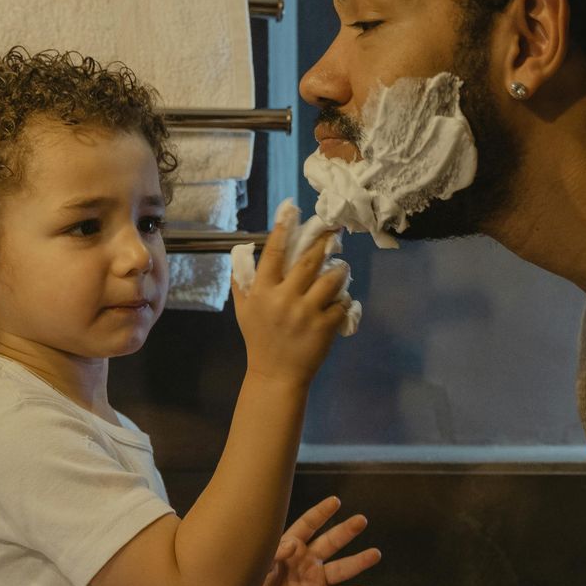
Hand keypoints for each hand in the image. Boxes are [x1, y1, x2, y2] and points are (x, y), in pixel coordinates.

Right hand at [231, 206, 347, 385]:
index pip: (272, 254)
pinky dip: (344, 300)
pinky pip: (341, 304)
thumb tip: (241, 253)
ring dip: (340, 270)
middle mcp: (283, 299)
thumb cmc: (260, 339)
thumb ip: (242, 282)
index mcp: (262, 292)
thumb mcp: (244, 310)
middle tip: (334, 231)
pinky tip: (342, 300)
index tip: (291, 210)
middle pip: (308, 261)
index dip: (282, 230)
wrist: (275, 375)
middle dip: (323, 243)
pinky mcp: (324, 327)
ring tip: (342, 268)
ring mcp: (306, 313)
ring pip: (331, 280)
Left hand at [243, 496, 381, 585]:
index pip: (307, 526)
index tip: (335, 501)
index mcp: (289, 550)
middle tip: (362, 520)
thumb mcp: (256, 570)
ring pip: (341, 569)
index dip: (321, 513)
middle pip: (330, 543)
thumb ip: (274, 556)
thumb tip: (293, 544)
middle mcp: (305, 563)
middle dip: (346, 531)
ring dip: (358, 562)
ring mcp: (313, 582)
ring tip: (375, 554)